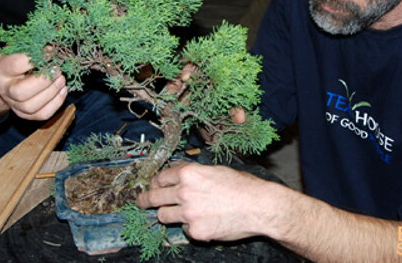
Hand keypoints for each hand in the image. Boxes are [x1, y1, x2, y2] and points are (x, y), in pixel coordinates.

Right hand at [0, 53, 67, 119]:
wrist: (4, 81)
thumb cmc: (15, 60)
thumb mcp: (18, 49)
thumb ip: (33, 48)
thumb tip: (52, 49)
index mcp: (1, 69)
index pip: (16, 65)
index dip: (37, 58)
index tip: (50, 52)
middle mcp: (5, 90)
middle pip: (21, 92)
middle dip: (44, 81)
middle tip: (57, 69)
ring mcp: (14, 105)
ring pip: (31, 106)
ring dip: (52, 92)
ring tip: (61, 79)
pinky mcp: (25, 114)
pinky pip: (42, 114)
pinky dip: (56, 103)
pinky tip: (62, 90)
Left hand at [138, 162, 271, 241]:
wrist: (259, 206)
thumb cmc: (242, 186)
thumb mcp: (214, 170)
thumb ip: (193, 172)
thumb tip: (178, 174)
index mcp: (189, 173)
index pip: (160, 177)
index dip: (156, 181)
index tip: (153, 185)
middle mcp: (184, 192)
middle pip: (154, 197)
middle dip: (146, 199)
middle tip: (142, 201)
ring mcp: (189, 213)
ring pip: (163, 216)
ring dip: (167, 214)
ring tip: (175, 214)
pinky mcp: (196, 231)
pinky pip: (184, 229)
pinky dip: (190, 226)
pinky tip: (204, 221)